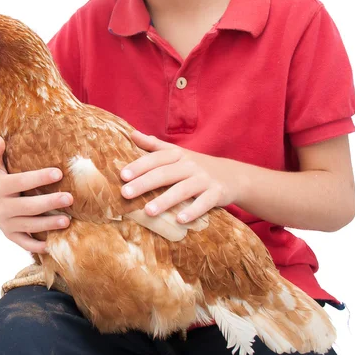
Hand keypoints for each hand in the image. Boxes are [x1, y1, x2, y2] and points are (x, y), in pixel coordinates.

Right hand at [0, 136, 72, 253]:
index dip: (40, 178)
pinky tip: (52, 245)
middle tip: (70, 198)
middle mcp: (2, 207)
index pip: (22, 182)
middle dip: (50, 203)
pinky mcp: (9, 233)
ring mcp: (6, 222)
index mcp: (0, 187)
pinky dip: (36, 246)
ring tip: (68, 221)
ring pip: (29, 225)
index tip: (59, 173)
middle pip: (29, 207)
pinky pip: (23, 242)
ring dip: (48, 225)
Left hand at [121, 131, 237, 222]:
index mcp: (178, 155)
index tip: (123, 175)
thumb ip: (155, 145)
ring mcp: (204, 179)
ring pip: (182, 189)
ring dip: (165, 200)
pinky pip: (204, 203)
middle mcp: (190, 165)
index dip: (139, 166)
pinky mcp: (217, 193)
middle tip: (125, 193)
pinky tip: (180, 220)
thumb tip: (132, 134)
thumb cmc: (196, 166)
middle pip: (165, 173)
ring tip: (148, 211)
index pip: (156, 158)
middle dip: (144, 183)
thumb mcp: (178, 153)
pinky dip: (193, 211)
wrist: (231, 175)